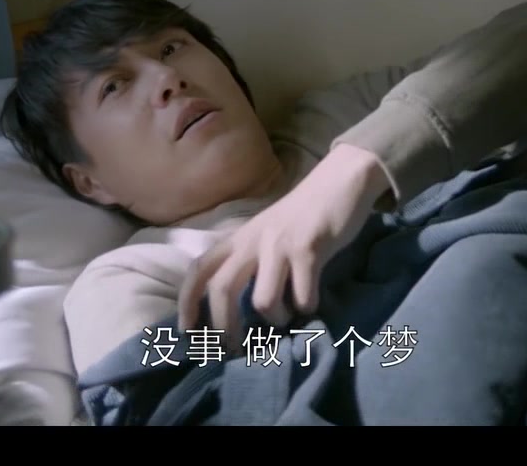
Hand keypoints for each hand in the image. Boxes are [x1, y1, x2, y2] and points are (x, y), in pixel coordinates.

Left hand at [176, 143, 390, 346]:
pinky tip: (312, 301)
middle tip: (237, 347)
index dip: (186, 301)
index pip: (199, 269)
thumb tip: (240, 306)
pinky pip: (302, 296)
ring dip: (275, 320)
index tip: (186, 330)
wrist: (340, 180)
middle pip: (222, 290)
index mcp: (239, 238)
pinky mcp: (309, 249)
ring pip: (262, 300)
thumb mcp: (266, 233)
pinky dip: (307, 308)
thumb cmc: (303, 213)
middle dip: (225, 327)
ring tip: (287, 316)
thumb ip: (251, 260)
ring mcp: (280, 245)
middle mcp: (252, 241)